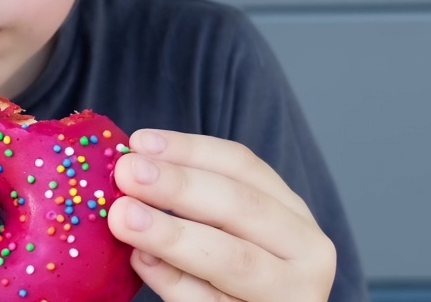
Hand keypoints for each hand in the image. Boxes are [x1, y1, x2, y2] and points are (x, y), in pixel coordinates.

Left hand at [108, 129, 335, 301]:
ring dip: (172, 234)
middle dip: (179, 186)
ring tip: (124, 217)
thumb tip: (131, 171)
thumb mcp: (223, 234)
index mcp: (292, 213)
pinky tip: (141, 261)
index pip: (243, 167)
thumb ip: (189, 206)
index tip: (139, 142)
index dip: (189, 150)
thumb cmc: (231, 278)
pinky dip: (173, 281)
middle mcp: (306, 251)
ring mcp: (291, 295)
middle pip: (243, 207)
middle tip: (128, 173)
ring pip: (233, 259)